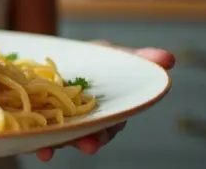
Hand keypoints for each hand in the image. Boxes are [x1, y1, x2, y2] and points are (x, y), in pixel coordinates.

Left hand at [34, 41, 175, 161]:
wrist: (64, 54)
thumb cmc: (97, 59)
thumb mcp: (115, 55)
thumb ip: (139, 59)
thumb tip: (169, 59)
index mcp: (107, 111)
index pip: (108, 126)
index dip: (104, 134)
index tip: (97, 140)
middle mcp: (86, 121)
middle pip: (86, 135)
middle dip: (85, 142)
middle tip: (85, 146)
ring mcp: (64, 121)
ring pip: (63, 137)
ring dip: (58, 144)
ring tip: (50, 150)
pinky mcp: (43, 118)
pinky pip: (41, 132)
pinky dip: (38, 140)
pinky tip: (36, 147)